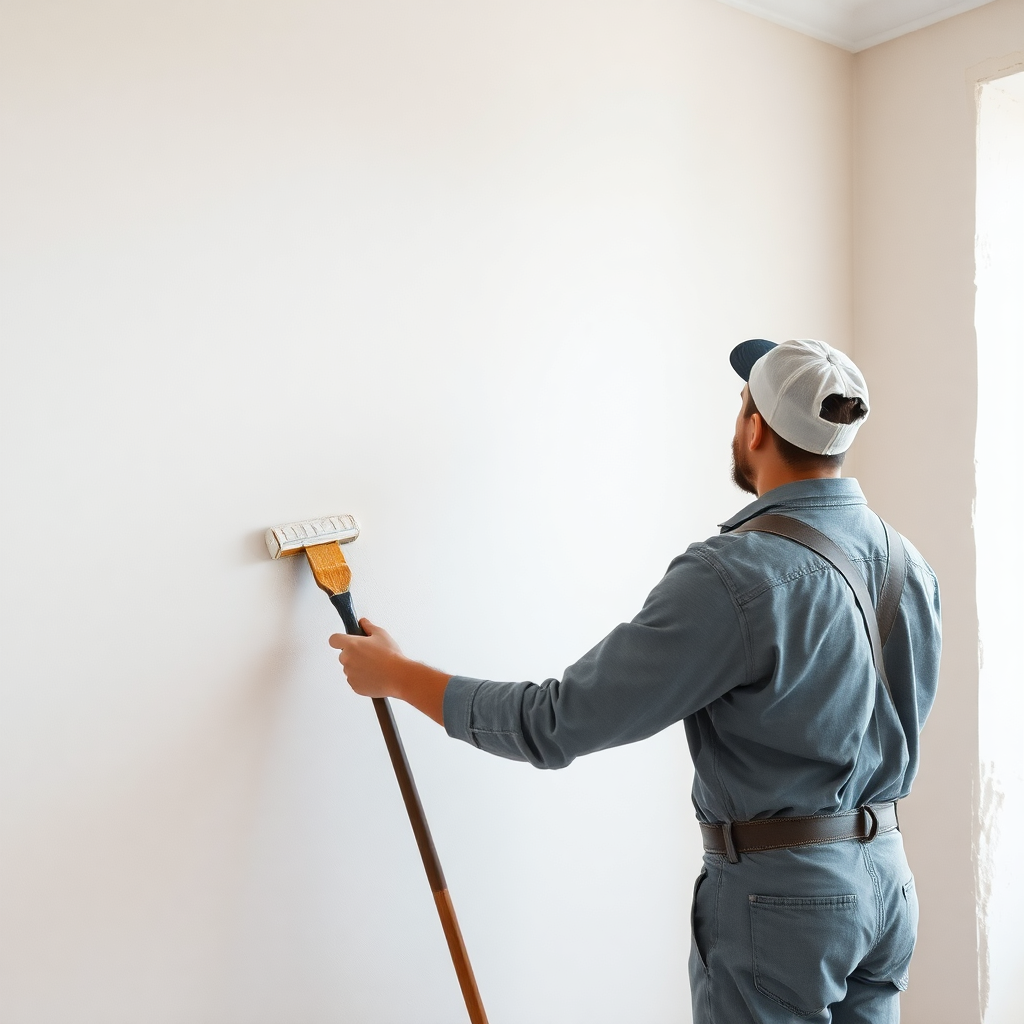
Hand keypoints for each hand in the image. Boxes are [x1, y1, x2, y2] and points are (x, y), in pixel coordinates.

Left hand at [327, 619, 450, 725]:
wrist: (398, 677)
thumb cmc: (390, 656)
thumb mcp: (381, 634)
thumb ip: (368, 626)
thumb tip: (362, 622)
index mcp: (351, 645)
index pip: (334, 639)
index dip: (339, 639)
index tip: (345, 640)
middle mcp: (347, 659)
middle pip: (343, 654)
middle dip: (353, 654)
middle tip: (369, 653)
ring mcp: (350, 674)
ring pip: (349, 668)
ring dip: (357, 666)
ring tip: (375, 666)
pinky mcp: (354, 686)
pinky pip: (354, 680)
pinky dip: (361, 678)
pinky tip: (374, 675)